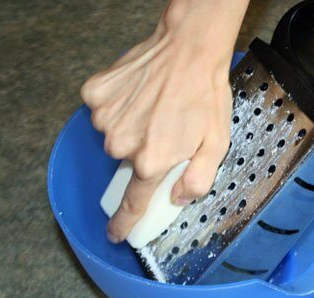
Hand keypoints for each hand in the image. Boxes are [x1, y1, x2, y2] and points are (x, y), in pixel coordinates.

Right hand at [81, 0, 247, 242]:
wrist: (189, 48)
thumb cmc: (206, 95)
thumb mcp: (217, 144)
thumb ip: (198, 179)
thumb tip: (178, 198)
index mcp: (152, 161)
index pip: (132, 203)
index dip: (123, 223)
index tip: (115, 234)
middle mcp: (123, 144)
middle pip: (128, 162)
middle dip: (143, 152)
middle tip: (163, 129)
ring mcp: (106, 118)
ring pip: (114, 136)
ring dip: (130, 127)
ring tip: (154, 107)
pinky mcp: (96, 95)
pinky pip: (103, 111)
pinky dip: (117, 107)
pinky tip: (138, 94)